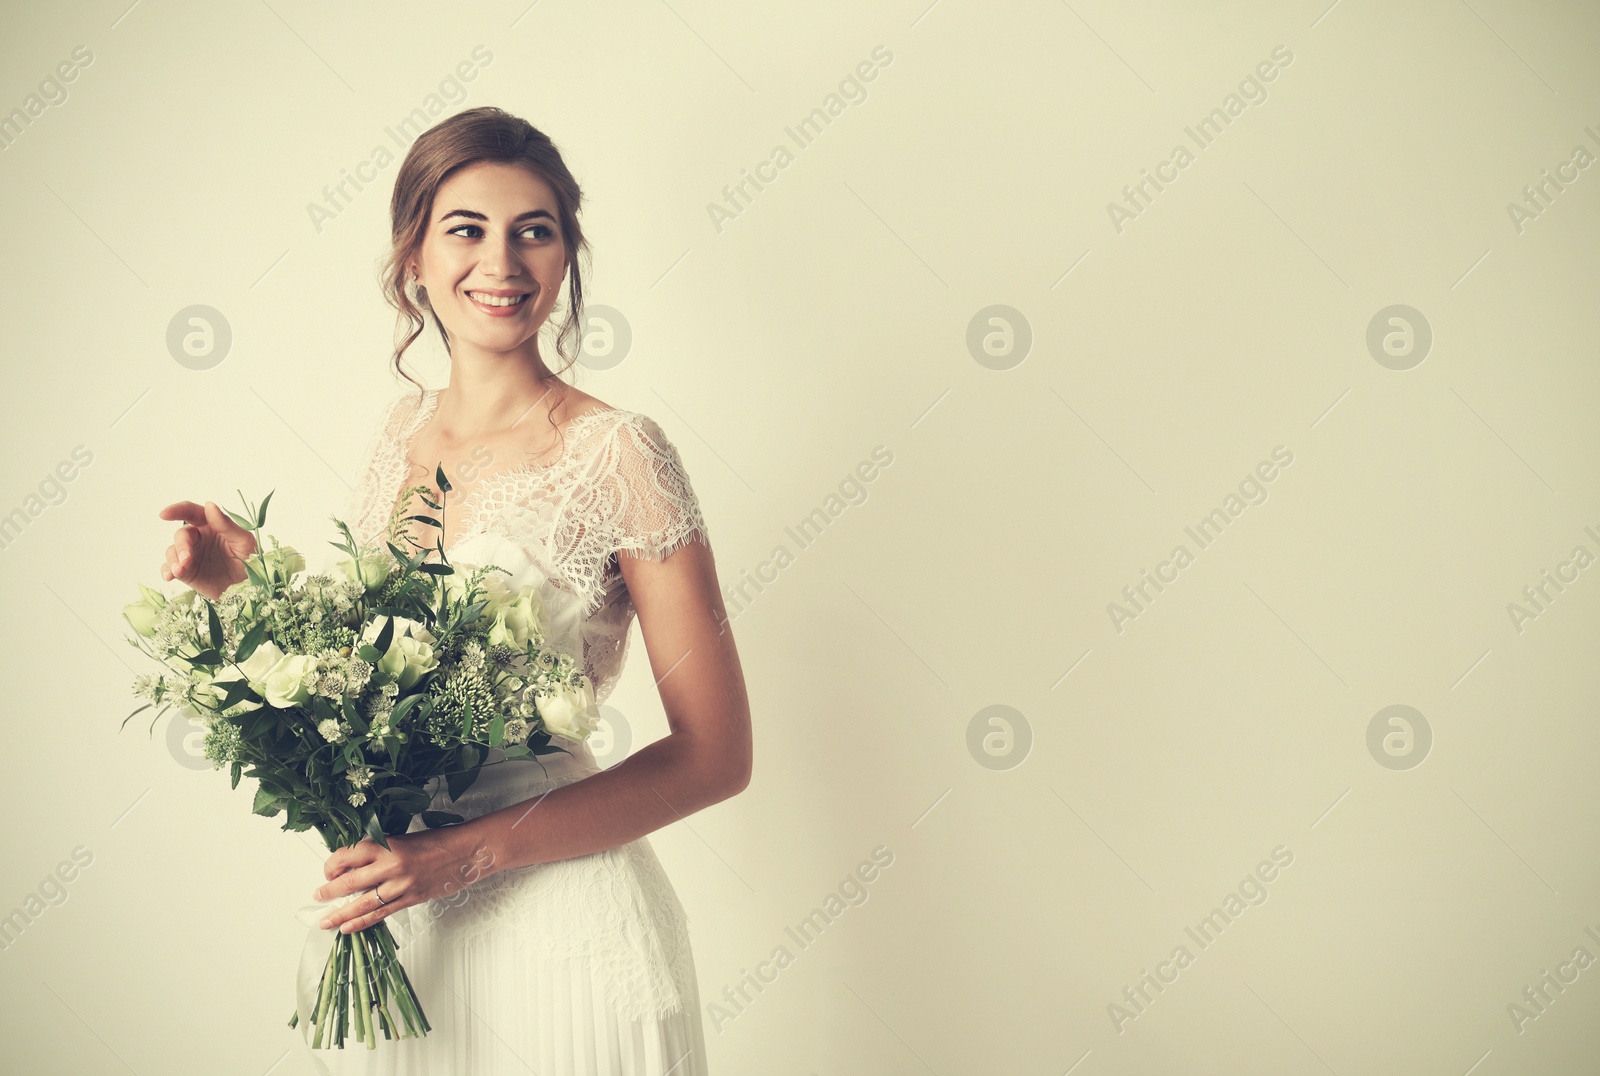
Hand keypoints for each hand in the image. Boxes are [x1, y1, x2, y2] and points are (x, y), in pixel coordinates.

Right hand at [157, 500, 256, 600]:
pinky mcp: (186, 572)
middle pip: (182, 535)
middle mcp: (199, 538)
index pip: (192, 512)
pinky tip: (170, 576)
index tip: (164, 514)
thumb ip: (226, 525)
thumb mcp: (244, 542)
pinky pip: (170, 567)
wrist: (248, 589)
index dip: (177, 510)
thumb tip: (209, 505)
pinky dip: (167, 570)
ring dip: (173, 560)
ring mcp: (191, 555)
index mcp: (212, 526)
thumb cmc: (251, 561)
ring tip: (180, 571)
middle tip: (187, 560)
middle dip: (181, 546)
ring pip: (173, 551)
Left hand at [312, 825, 497, 934]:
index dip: (333, 864)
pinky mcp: (411, 899)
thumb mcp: (405, 838)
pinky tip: (348, 927)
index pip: (349, 854)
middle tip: (318, 895)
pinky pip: (381, 914)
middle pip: (350, 881)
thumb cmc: (439, 840)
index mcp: (388, 845)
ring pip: (362, 903)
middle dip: (330, 891)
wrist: (468, 852)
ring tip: (325, 920)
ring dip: (340, 913)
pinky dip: (362, 922)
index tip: (328, 870)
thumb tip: (357, 864)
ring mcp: (401, 885)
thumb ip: (382, 850)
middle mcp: (391, 865)